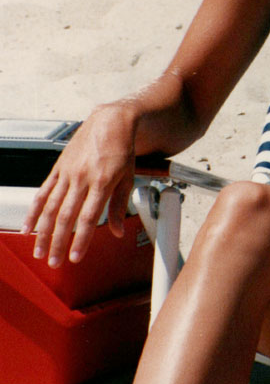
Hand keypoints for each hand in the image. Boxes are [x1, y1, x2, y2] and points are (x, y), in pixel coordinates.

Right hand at [22, 104, 137, 267]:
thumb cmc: (122, 149)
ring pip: (51, 206)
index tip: (75, 257)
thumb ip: (120, 206)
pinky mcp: (58, 167)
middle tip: (54, 262)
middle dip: (58, 242)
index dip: (81, 240)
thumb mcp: (128, 178)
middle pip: (66, 216)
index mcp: (102, 182)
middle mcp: (82, 178)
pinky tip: (28, 226)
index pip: (88, 218)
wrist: (111, 122)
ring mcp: (67, 172)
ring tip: (39, 251)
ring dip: (43, 232)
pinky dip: (34, 210)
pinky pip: (43, 191)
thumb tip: (116, 231)